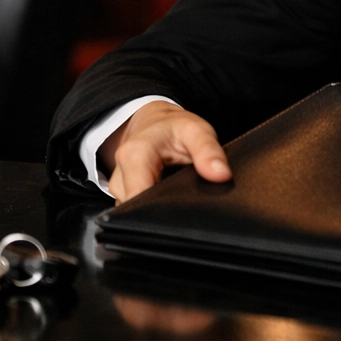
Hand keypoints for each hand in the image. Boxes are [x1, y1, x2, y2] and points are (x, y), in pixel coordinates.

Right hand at [100, 100, 230, 201]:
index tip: (185, 212)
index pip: (138, 197)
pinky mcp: (124, 199)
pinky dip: (154, 211)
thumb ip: (209, 151)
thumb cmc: (174, 128)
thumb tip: (222, 175)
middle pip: (135, 211)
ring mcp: (119, 190)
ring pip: (135, 214)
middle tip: (189, 208)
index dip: (161, 211)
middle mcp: (120, 176)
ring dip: (158, 213)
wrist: (155, 125)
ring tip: (181, 201)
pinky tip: (171, 203)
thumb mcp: (196, 130)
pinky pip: (137, 212)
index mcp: (134, 155)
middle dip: (162, 216)